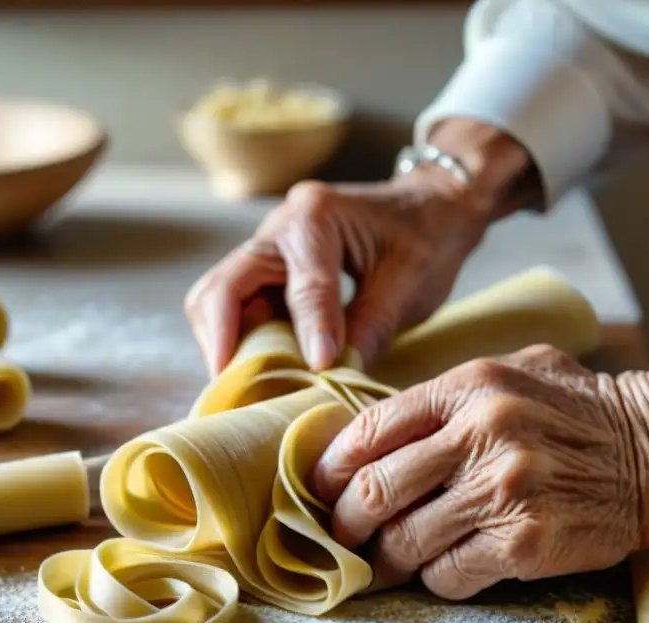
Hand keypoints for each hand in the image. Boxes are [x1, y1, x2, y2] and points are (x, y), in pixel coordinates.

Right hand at [184, 169, 488, 374]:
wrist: (430, 207)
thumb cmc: (427, 238)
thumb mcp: (410, 283)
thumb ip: (371, 327)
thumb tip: (335, 378)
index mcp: (316, 216)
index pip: (304, 285)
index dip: (310, 332)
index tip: (317, 371)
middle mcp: (279, 226)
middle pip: (223, 287)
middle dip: (225, 341)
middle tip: (238, 390)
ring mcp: (268, 246)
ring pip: (218, 298)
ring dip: (226, 344)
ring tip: (247, 386)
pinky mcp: (269, 270)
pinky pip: (237, 307)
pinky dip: (241, 340)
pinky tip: (261, 370)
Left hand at [311, 346, 648, 599]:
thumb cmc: (580, 410)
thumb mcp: (516, 369)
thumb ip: (449, 392)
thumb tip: (379, 427)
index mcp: (468, 387)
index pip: (370, 428)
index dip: (332, 465)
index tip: (321, 486)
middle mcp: (480, 435)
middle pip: (376, 491)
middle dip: (346, 521)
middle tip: (342, 534)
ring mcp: (502, 491)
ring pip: (405, 541)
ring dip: (387, 558)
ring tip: (385, 561)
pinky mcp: (524, 543)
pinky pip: (448, 574)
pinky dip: (435, 578)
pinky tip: (444, 569)